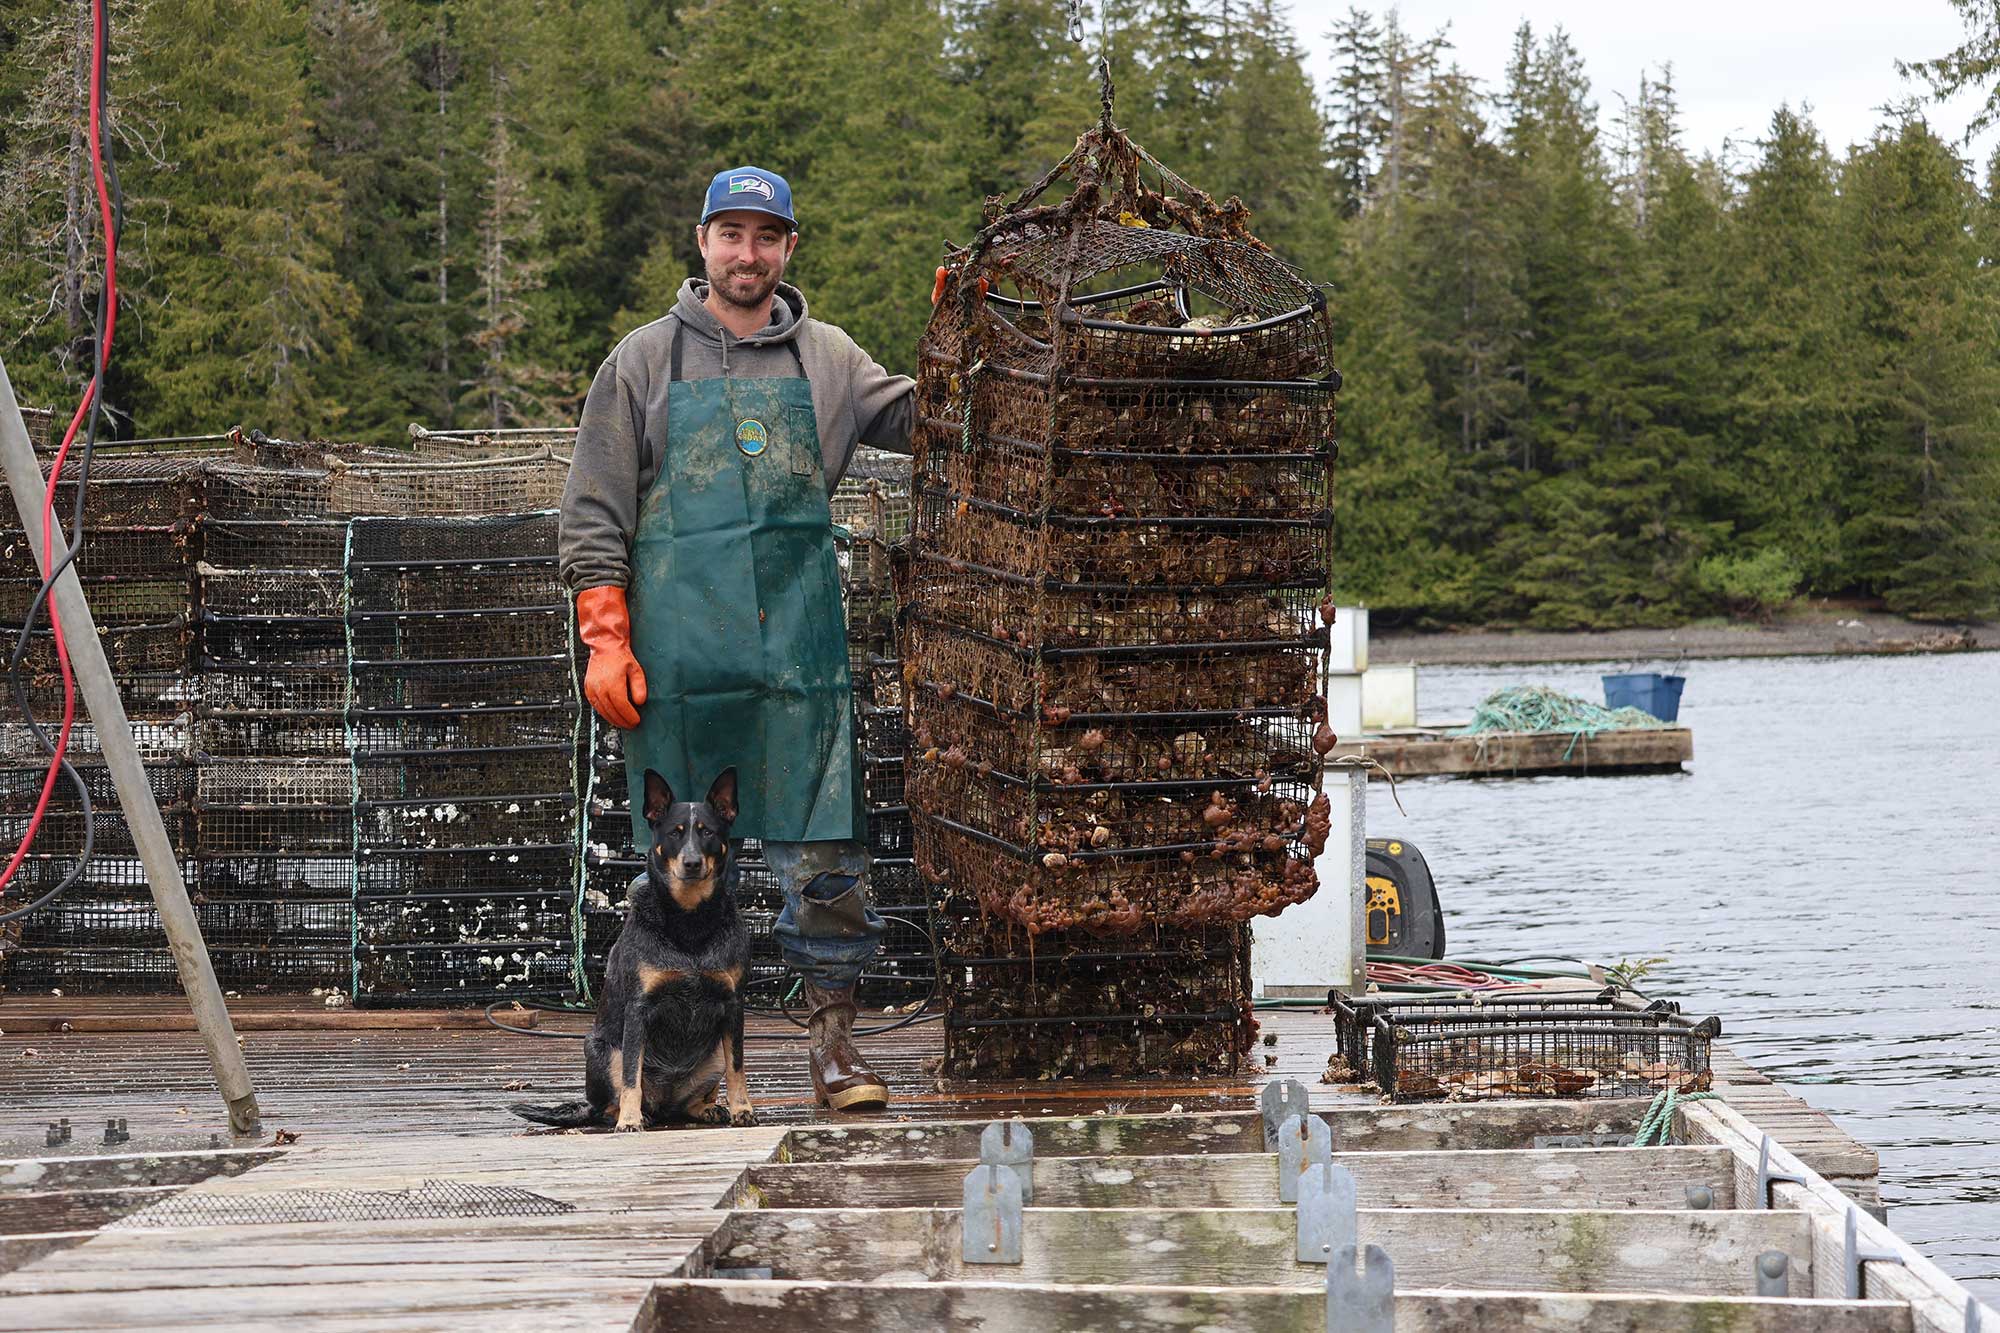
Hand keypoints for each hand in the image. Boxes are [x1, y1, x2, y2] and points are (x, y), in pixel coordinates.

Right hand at [575, 585, 645, 728]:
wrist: (605, 646)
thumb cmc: (620, 656)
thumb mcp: (636, 670)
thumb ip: (639, 687)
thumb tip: (640, 702)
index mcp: (613, 684)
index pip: (622, 707)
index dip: (630, 717)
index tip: (636, 721)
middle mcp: (600, 688)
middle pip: (612, 712)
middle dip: (622, 721)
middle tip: (631, 725)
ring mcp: (592, 689)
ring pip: (602, 711)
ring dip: (612, 719)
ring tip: (622, 723)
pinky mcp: (588, 689)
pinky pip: (595, 706)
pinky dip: (603, 713)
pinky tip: (611, 715)